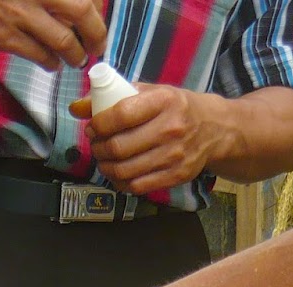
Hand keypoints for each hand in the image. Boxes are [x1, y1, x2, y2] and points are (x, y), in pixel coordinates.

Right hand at [0, 0, 107, 68]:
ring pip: (62, 39)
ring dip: (75, 54)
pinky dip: (50, 62)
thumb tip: (78, 6)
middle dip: (95, 33)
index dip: (96, 10)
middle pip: (81, 12)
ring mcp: (19, 15)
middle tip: (97, 45)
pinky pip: (37, 54)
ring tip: (77, 59)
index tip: (97, 18)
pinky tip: (53, 64)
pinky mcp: (4, 37)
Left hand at [70, 86, 222, 193]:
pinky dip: (120, 182)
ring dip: (105, 167)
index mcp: (164, 101)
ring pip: (123, 170)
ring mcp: (174, 155)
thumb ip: (114, 97)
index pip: (120, 114)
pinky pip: (135, 186)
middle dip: (98, 148)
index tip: (93, 126)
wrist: (216, 129)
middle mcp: (171, 128)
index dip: (98, 124)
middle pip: (117, 147)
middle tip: (97, 144)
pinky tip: (119, 172)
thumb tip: (77, 107)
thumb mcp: (151, 93)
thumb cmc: (176, 108)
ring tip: (105, 159)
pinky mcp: (176, 176)